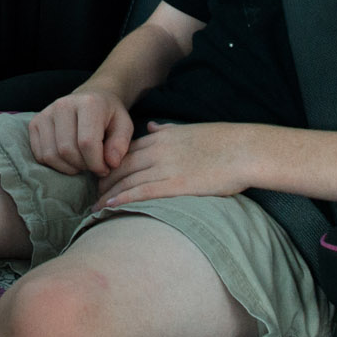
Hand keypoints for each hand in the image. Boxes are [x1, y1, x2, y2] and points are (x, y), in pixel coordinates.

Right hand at [27, 87, 133, 175]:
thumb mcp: (124, 126)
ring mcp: (46, 113)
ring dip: (69, 168)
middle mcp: (63, 105)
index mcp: (88, 103)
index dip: (97, 163)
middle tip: (94, 166)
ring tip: (82, 163)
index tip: (105, 168)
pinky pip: (40, 155)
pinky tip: (69, 160)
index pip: (87, 143)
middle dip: (83, 166)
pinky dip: (55, 165)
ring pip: (51, 155)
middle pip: (67, 150)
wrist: (91, 98)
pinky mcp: (35, 123)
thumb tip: (111, 163)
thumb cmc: (108, 115)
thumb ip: (121, 144)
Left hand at [94, 122, 251, 208]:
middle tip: (92, 195)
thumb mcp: (190, 129)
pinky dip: (124, 199)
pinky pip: (143, 192)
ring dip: (108, 195)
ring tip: (94, 208)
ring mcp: (166, 167)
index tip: (100, 176)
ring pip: (127, 181)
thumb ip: (167, 130)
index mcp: (162, 138)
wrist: (244, 149)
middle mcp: (159, 151)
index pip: (125, 151)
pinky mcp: (177, 184)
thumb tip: (151, 128)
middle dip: (103, 181)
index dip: (110, 165)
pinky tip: (110, 208)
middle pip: (120, 166)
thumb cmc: (222, 142)